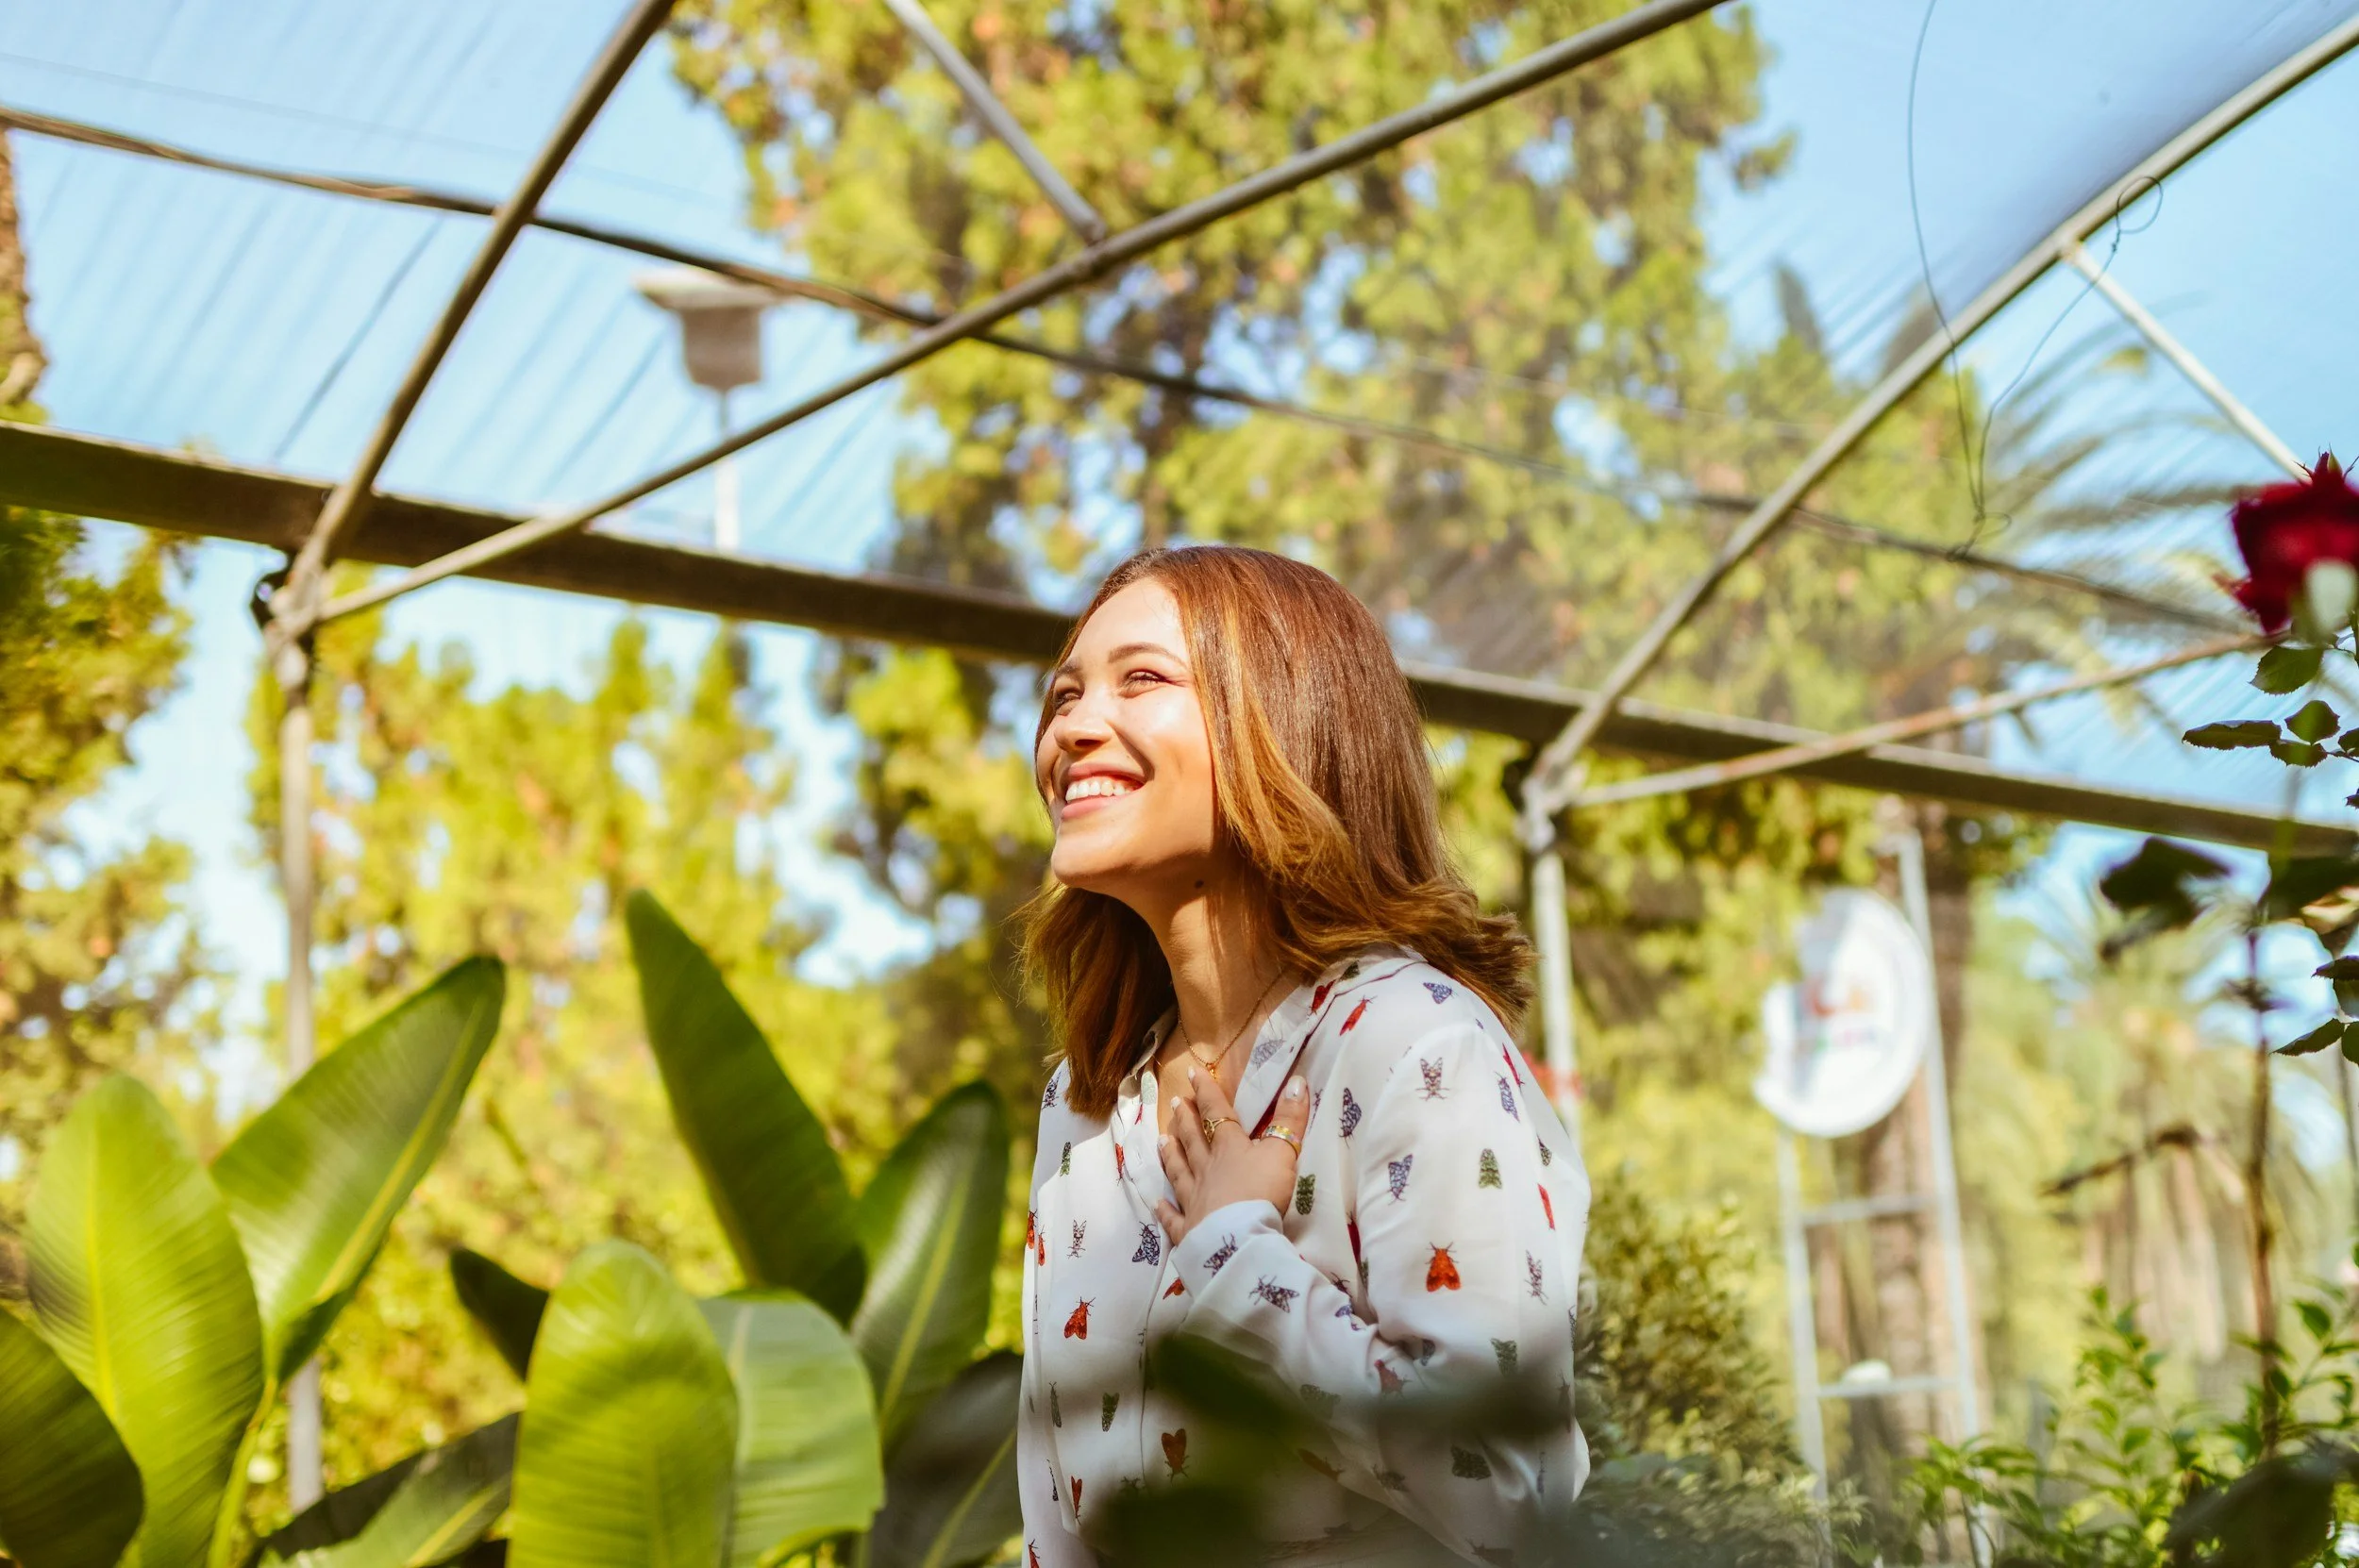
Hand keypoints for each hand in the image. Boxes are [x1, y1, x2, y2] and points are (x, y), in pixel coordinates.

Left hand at [1155, 1066, 1307, 1248]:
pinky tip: (1156, 1203)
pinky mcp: (1188, 1230)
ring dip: (1171, 1155)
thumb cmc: (1262, 1192)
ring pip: (1178, 1172)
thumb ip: (1290, 1119)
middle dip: (1185, 1119)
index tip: (1192, 1072)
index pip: (1216, 1113)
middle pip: (1193, 1140)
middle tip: (1175, 1102)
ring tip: (1161, 1140)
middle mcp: (1205, 1169)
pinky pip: (1173, 1218)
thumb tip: (1298, 1081)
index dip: (1206, 1091)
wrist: (1240, 1238)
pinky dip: (1164, 1210)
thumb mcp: (1283, 1153)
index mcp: (1228, 1148)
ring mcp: (1193, 1200)